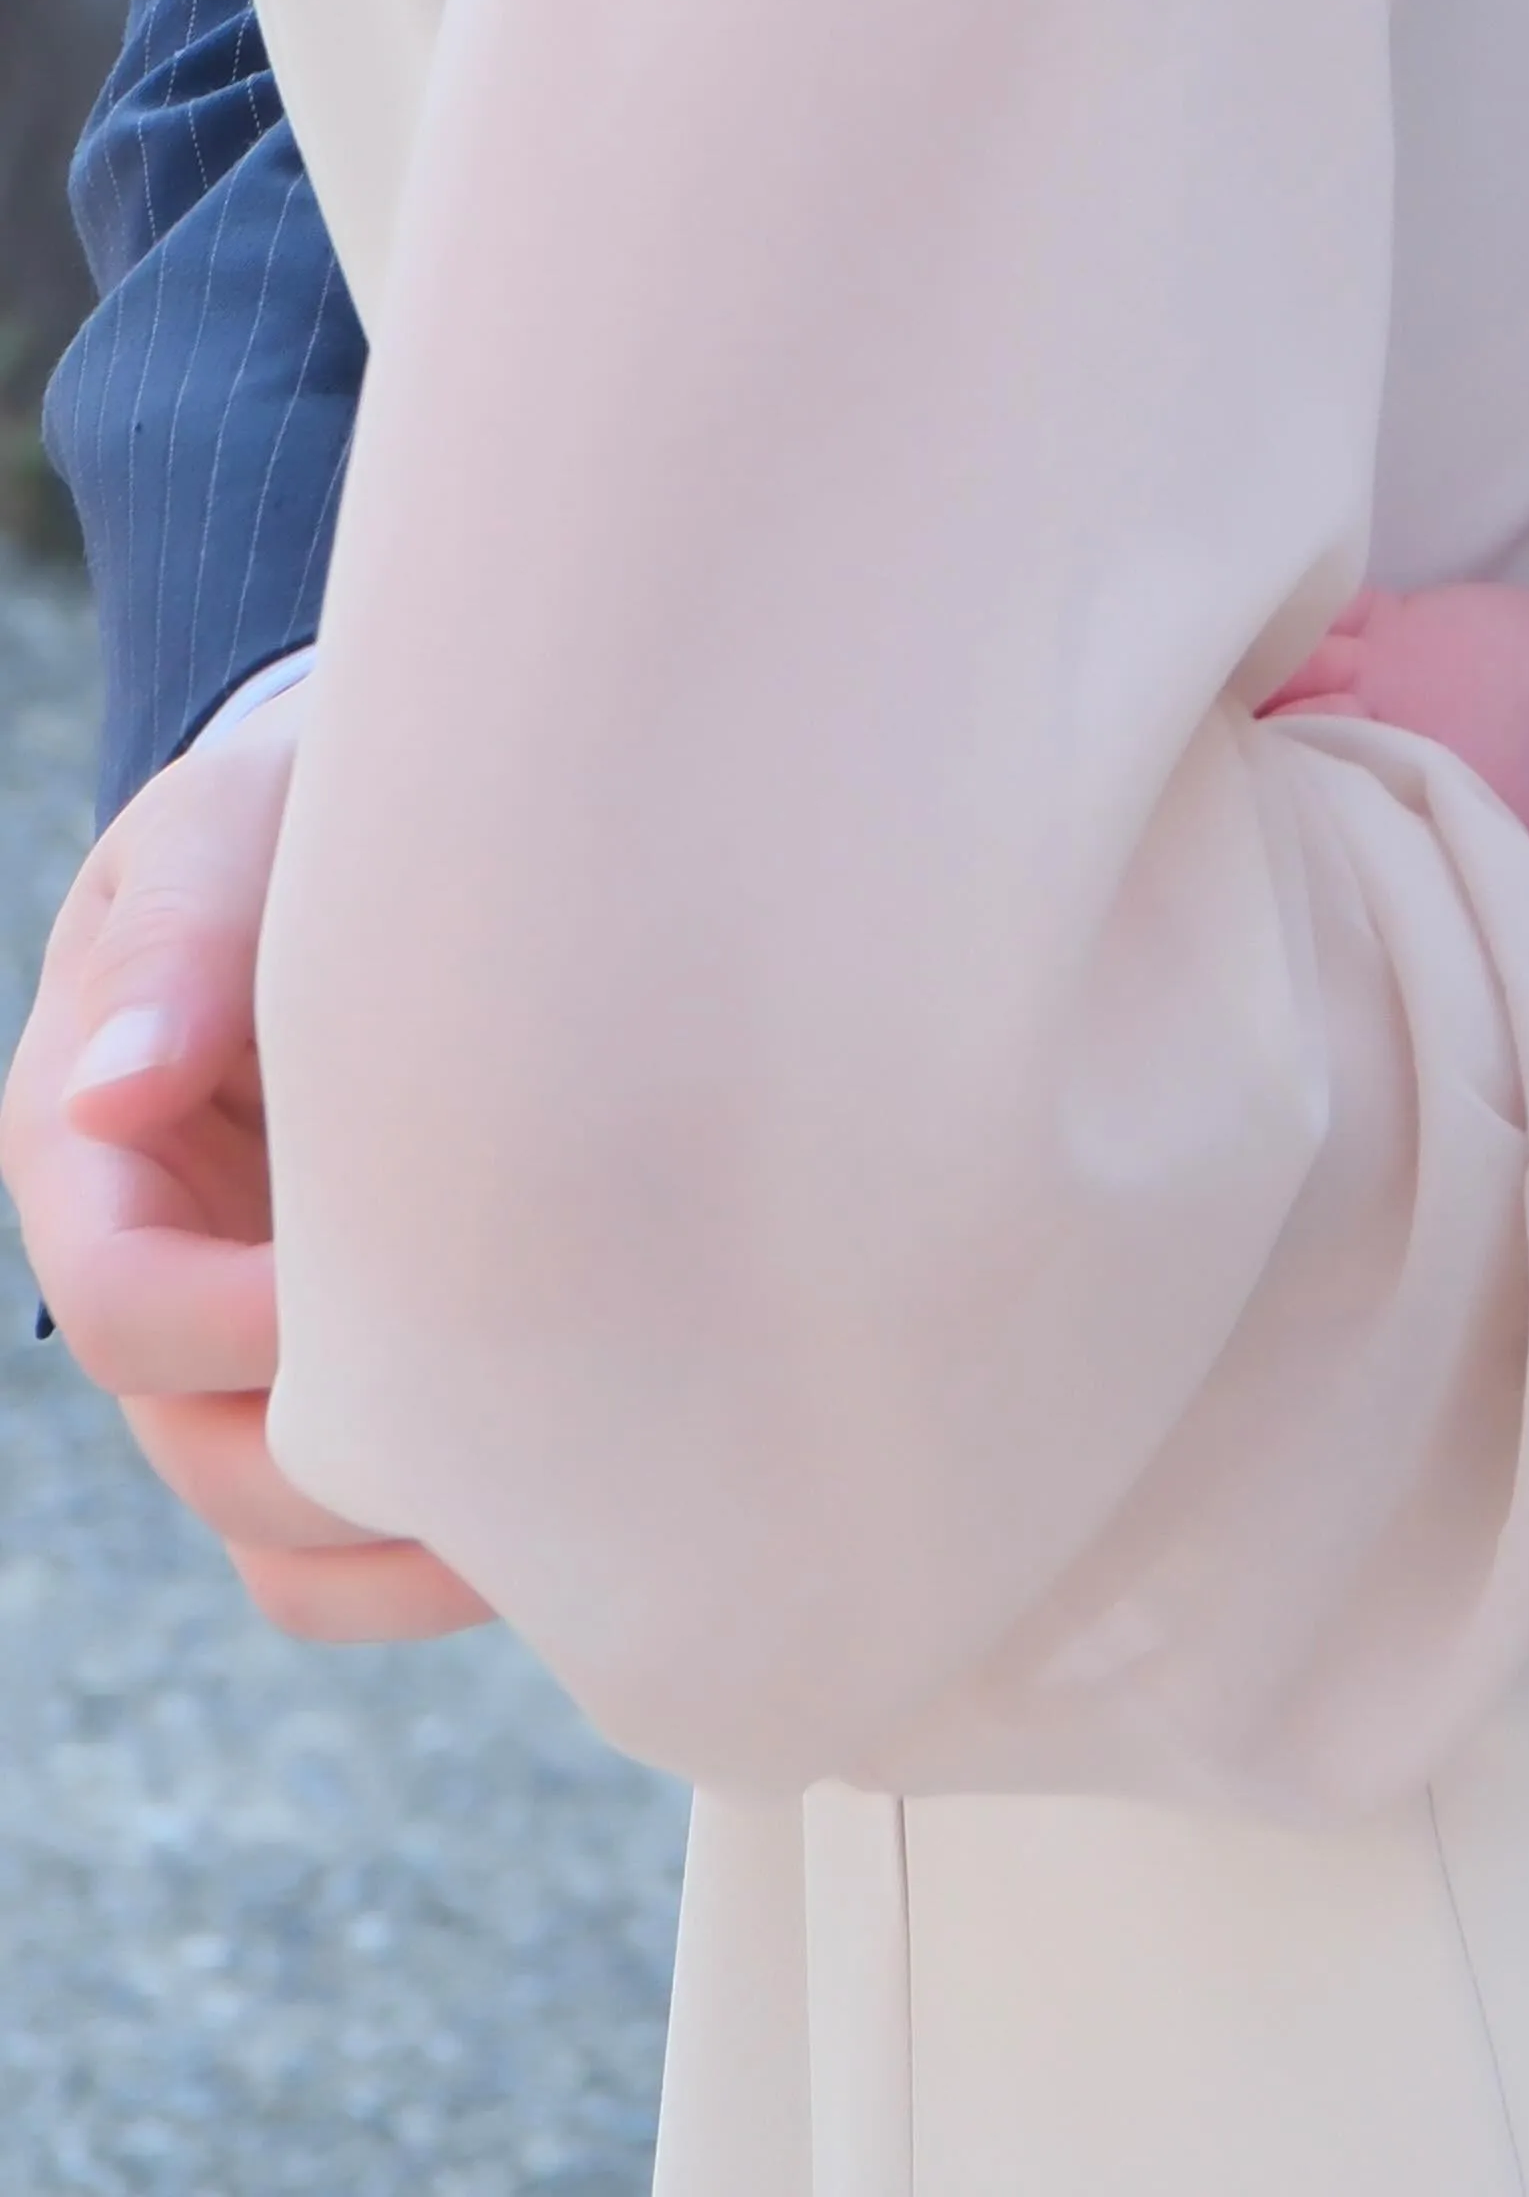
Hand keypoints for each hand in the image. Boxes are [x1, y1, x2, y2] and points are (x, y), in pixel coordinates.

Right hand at [0, 688, 480, 1643]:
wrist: (389, 838)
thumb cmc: (291, 821)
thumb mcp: (224, 836)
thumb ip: (181, 947)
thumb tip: (112, 1088)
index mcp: (88, 1156)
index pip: (121, 1302)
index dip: (239, 1324)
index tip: (396, 1282)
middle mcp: (156, 1279)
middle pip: (206, 1457)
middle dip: (349, 1457)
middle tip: (525, 1400)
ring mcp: (243, 1359)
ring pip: (284, 1543)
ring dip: (410, 1545)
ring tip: (572, 1495)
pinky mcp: (341, 1389)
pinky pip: (354, 1556)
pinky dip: (439, 1567)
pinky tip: (578, 1510)